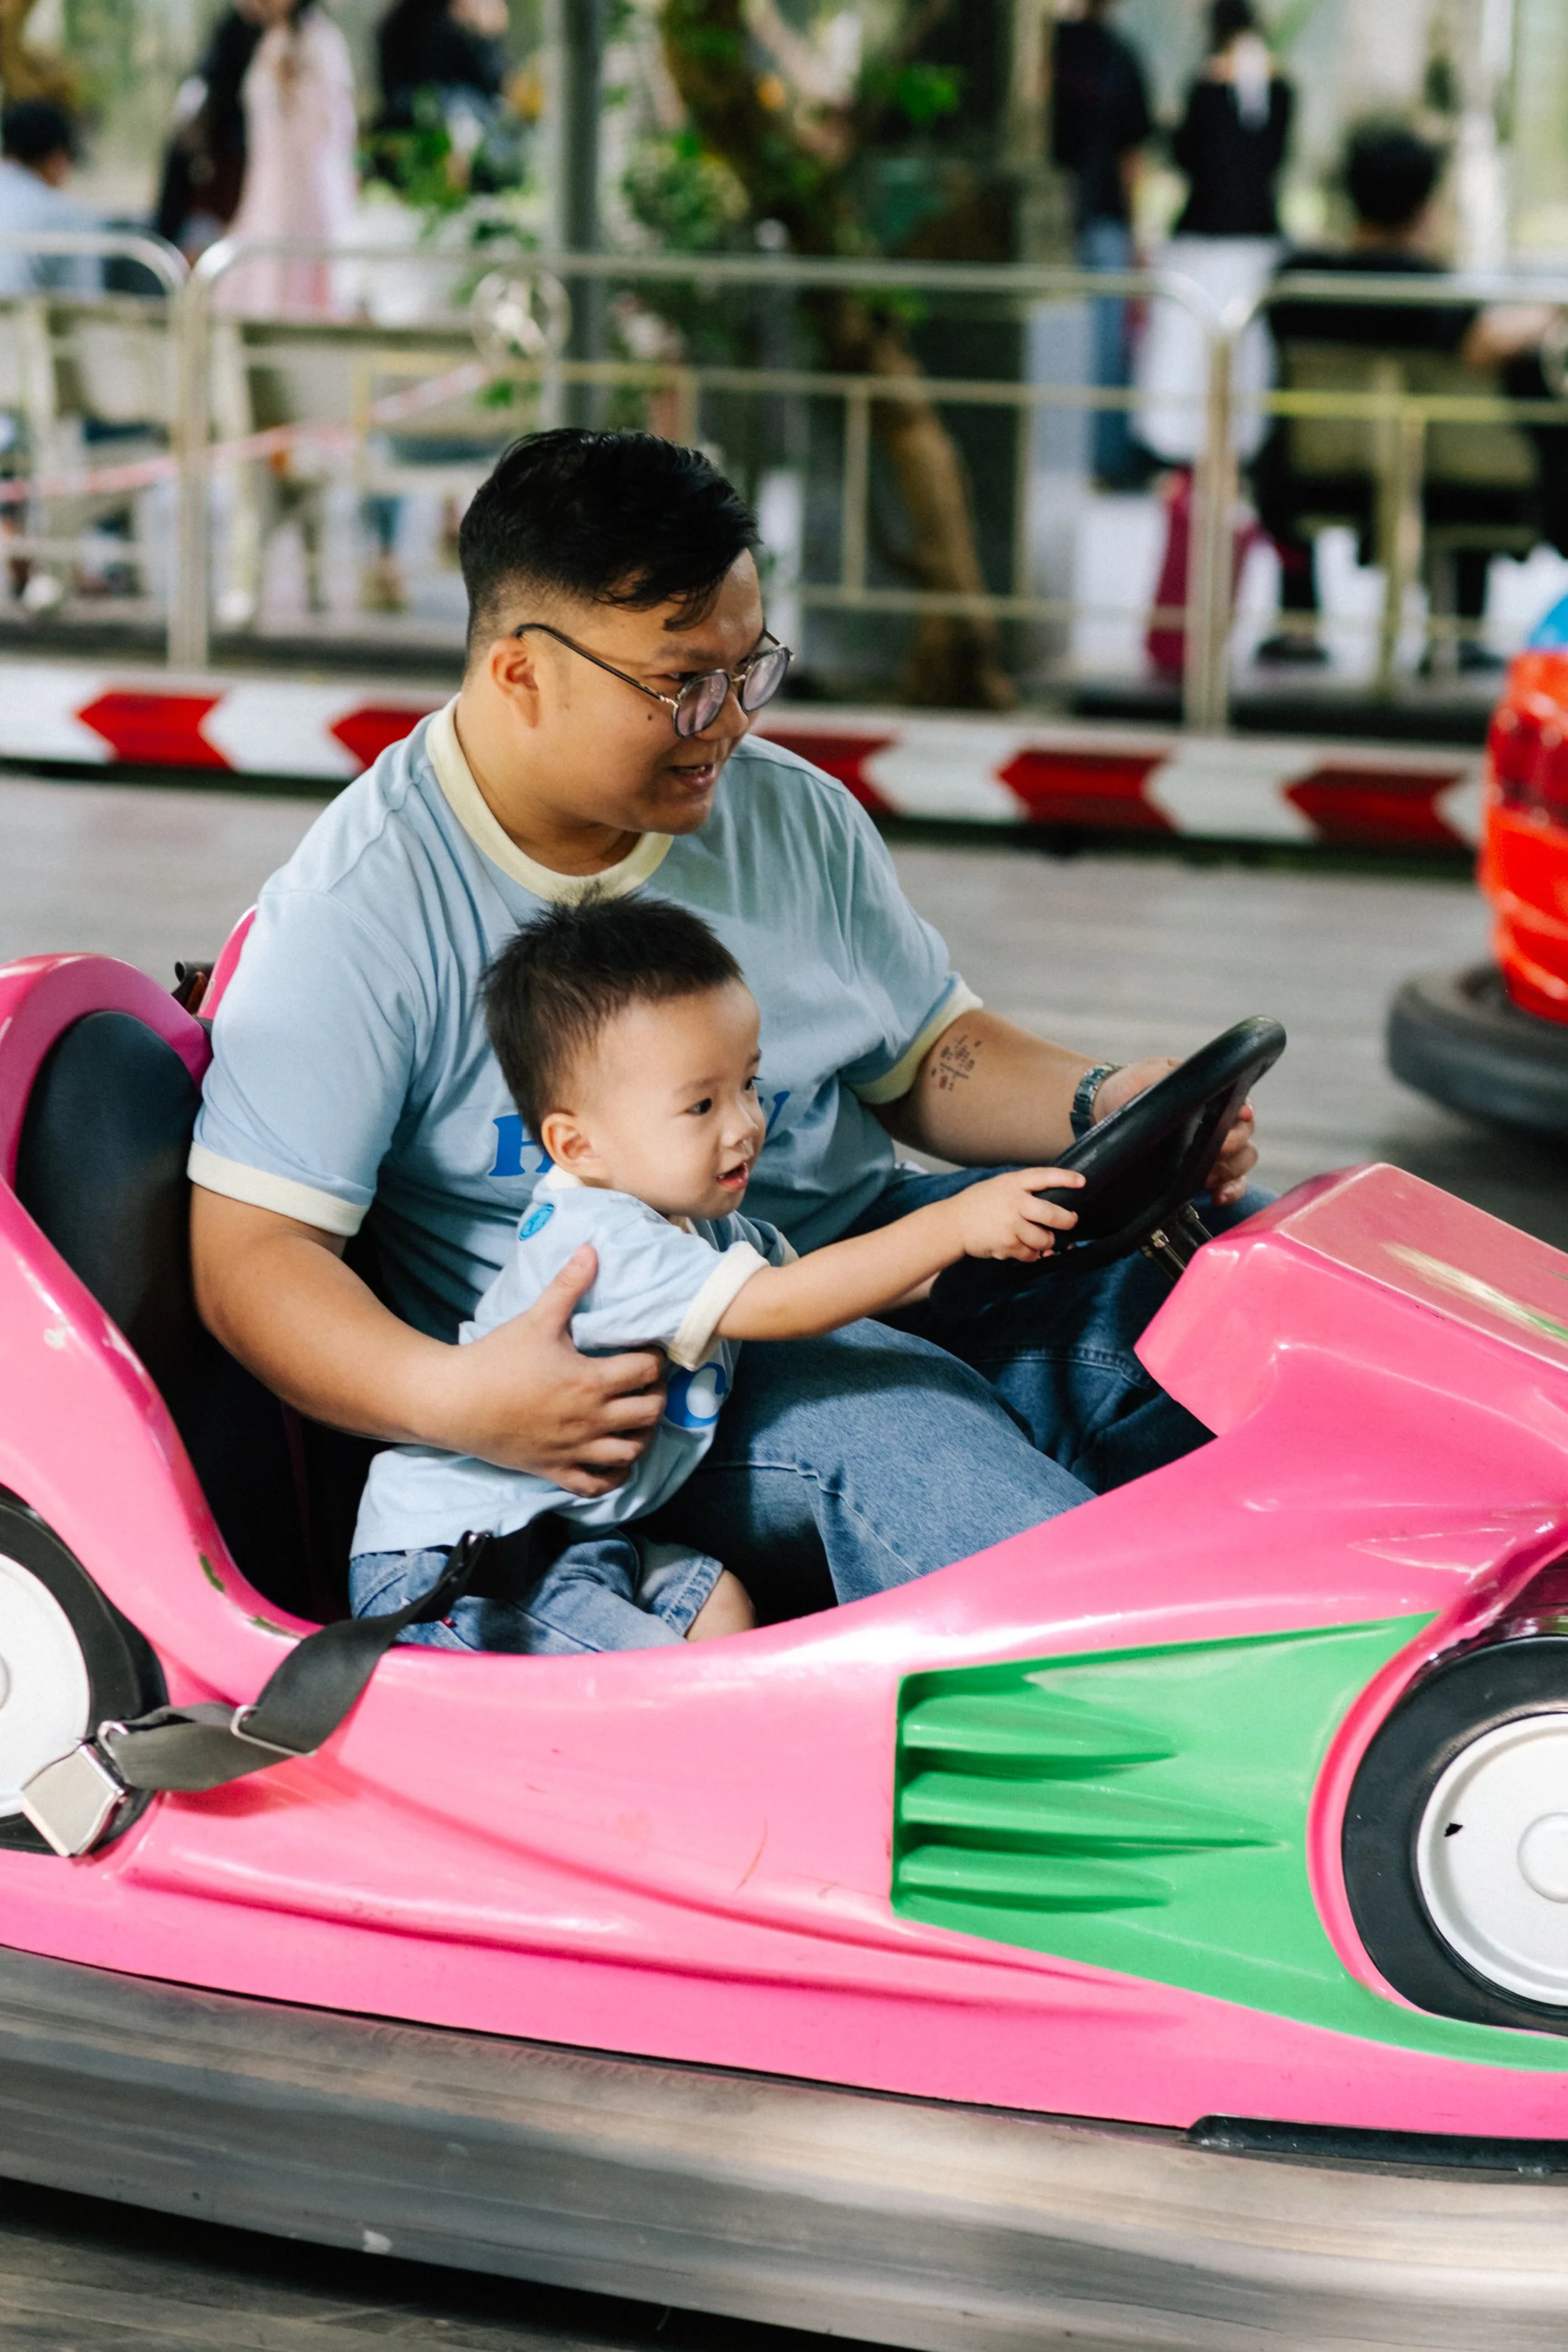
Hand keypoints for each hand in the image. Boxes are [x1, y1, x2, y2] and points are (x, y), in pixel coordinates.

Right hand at [436, 1245, 666, 1495]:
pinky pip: (597, 1485)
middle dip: (656, 1396)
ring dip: (642, 1436)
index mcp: (590, 1381)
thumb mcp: (536, 1319)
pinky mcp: (554, 1470)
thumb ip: (568, 1285)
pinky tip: (615, 1459)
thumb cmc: (496, 1358)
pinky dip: (613, 1476)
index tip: (648, 1349)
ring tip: (636, 1417)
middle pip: (649, 1413)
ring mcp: (574, 1450)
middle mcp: (590, 1420)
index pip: (647, 1371)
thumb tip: (592, 1249)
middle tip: (647, 1382)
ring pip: (630, 1453)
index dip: (656, 1358)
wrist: (453, 1401)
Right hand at [954, 1169, 1083, 1261]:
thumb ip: (1023, 1191)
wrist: (953, 1223)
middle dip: (1067, 1221)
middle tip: (1070, 1222)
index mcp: (1013, 1183)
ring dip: (1046, 1242)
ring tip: (1041, 1239)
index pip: (1044, 1177)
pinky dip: (1031, 1254)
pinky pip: (1030, 1254)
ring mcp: (1011, 1225)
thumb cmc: (979, 1204)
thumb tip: (1053, 1204)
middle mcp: (1014, 1203)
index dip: (1065, 1178)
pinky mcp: (1007, 1245)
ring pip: (1044, 1239)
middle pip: (1052, 1214)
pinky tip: (1024, 1248)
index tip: (1082, 1181)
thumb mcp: (999, 1186)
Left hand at [1091, 1058, 1258, 1209]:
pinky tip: (1217, 1197)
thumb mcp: (1147, 1075)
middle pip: (1245, 1136)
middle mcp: (1218, 1124)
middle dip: (1235, 1145)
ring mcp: (1212, 1151)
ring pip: (1243, 1161)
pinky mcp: (1202, 1175)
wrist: (1103, 1112)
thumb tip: (1198, 1087)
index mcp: (1211, 1097)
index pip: (1240, 1103)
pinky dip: (1231, 1192)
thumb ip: (1172, 1078)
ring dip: (1232, 1171)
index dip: (1245, 1111)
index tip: (1240, 1116)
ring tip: (1209, 1178)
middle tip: (1216, 1150)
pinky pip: (1231, 1185)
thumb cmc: (1129, 1087)